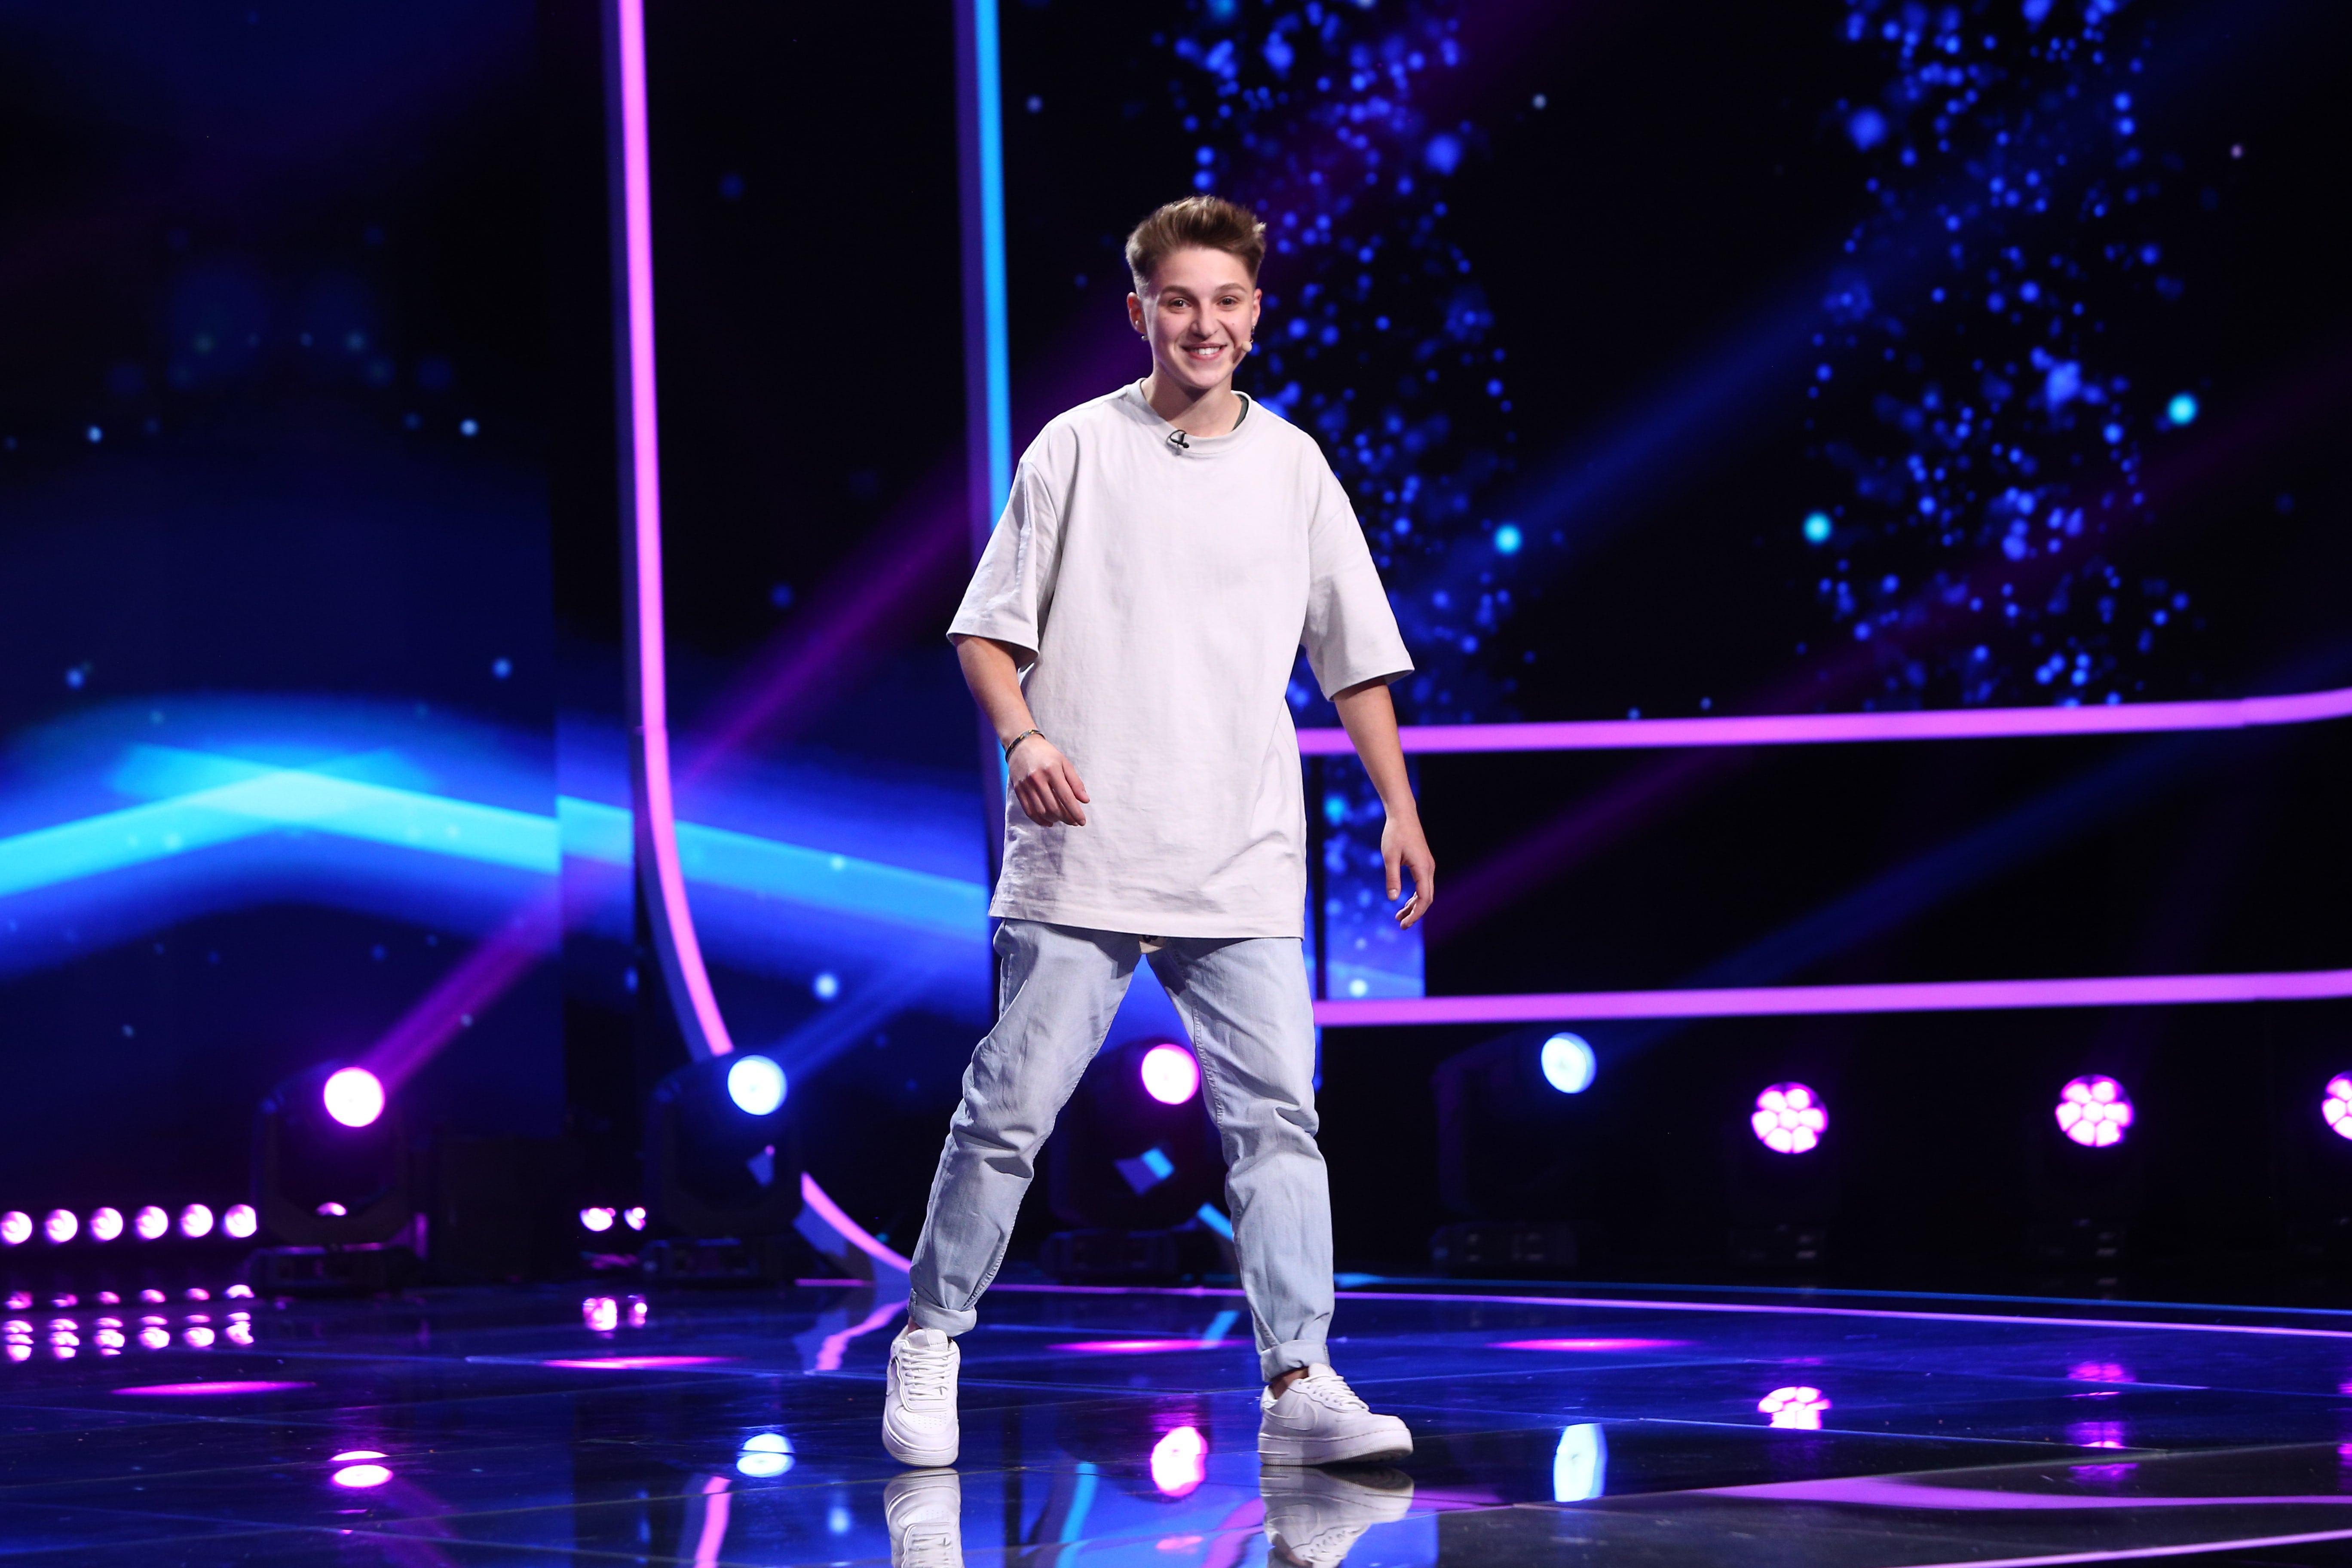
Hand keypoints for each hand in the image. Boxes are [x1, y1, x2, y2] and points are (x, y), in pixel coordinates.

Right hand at [1009, 735, 1089, 825]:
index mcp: (1052, 770)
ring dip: (1054, 820)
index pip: (1066, 797)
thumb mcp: (1064, 763)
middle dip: (1066, 818)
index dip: (1075, 812)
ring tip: (1062, 819)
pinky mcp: (1018, 790)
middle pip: (1054, 807)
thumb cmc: (1047, 754)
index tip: (1082, 821)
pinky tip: (1049, 822)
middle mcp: (1038, 778)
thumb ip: (1075, 782)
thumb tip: (1085, 801)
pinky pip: (1029, 811)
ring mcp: (1026, 785)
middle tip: (1074, 822)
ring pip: (1041, 811)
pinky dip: (1040, 820)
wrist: (1021, 745)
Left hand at [1382, 810, 1434, 927]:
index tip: (1404, 924)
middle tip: (1401, 925)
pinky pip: (1422, 885)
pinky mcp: (1423, 863)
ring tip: (1399, 916)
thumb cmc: (1395, 834)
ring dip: (1414, 905)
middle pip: (1427, 898)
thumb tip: (1393, 899)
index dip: (1416, 914)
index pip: (1424, 898)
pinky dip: (1414, 896)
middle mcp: (1429, 868)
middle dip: (1415, 913)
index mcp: (1423, 868)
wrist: (1402, 815)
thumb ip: (1392, 878)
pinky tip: (1404, 901)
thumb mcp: (1389, 857)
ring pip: (1425, 892)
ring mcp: (1427, 866)